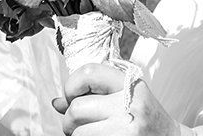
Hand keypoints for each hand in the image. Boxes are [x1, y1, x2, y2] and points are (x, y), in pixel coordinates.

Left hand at [54, 63, 191, 135]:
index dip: (71, 86)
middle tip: (78, 126)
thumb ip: (93, 96)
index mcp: (128, 83)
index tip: (73, 97)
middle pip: (76, 109)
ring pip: (78, 133)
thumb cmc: (145, 119)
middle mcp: (129, 103)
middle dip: (69, 121)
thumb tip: (57, 102)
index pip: (88, 72)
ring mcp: (127, 127)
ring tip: (93, 134)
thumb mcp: (126, 97)